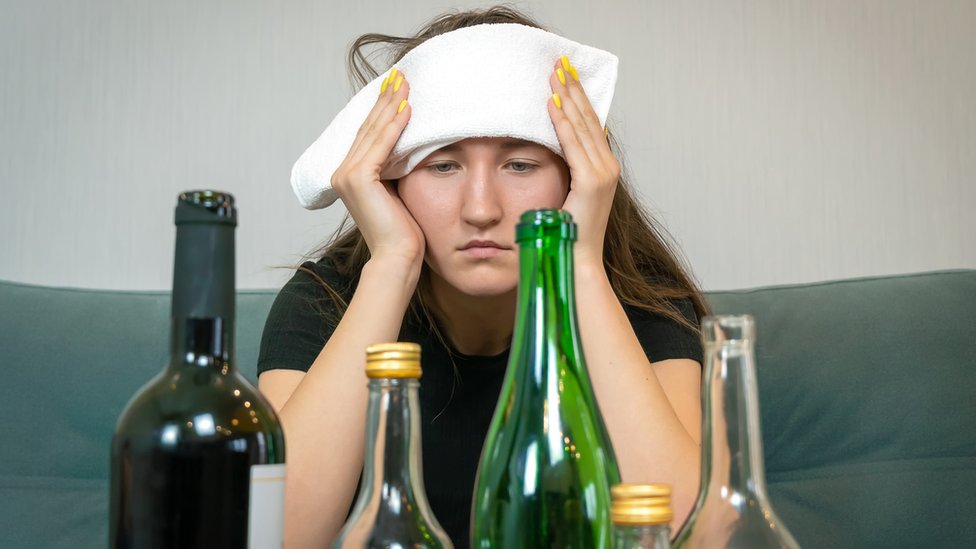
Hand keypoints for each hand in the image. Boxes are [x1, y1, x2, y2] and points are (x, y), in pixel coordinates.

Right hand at [331, 69, 423, 272]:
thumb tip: (411, 145)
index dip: (382, 109)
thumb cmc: (404, 233)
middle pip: (369, 127)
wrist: (397, 258)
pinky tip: (407, 108)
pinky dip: (395, 125)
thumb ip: (396, 168)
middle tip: (401, 75)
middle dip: (386, 99)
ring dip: (391, 105)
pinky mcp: (359, 179)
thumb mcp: (399, 191)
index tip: (396, 87)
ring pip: (374, 132)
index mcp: (349, 175)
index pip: (368, 135)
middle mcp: (342, 172)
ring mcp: (347, 175)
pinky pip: (381, 145)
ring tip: (405, 83)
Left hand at [547, 55, 620, 268]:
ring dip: (567, 97)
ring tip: (555, 73)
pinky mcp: (592, 183)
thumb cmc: (565, 237)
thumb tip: (542, 157)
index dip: (577, 98)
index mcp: (601, 170)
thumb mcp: (562, 198)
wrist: (576, 263)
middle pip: (588, 118)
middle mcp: (607, 168)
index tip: (564, 75)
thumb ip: (559, 175)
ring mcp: (602, 175)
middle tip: (559, 62)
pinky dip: (562, 122)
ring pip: (582, 126)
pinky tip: (552, 103)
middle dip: (573, 88)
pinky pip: (573, 145)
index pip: (589, 125)